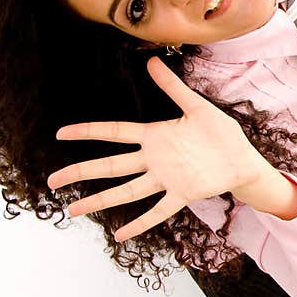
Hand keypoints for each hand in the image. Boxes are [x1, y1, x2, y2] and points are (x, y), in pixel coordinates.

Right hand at [46, 56, 266, 241]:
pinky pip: (157, 211)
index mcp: (155, 135)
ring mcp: (166, 179)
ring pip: (126, 191)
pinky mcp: (182, 194)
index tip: (61, 133)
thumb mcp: (196, 106)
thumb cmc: (221, 133)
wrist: (242, 158)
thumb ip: (173, 86)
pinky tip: (121, 236)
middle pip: (110, 165)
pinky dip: (140, 223)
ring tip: (73, 212)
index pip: (114, 132)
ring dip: (100, 200)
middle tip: (53, 180)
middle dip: (81, 172)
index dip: (88, 132)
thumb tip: (151, 61)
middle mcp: (154, 159)